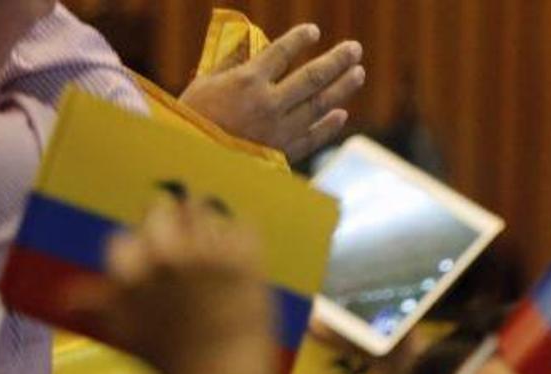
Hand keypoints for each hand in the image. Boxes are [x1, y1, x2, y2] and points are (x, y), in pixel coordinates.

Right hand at [68, 198, 274, 373]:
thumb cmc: (173, 367)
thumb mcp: (125, 336)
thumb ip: (99, 307)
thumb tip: (66, 299)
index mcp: (131, 275)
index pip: (122, 239)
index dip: (138, 248)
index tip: (152, 260)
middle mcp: (164, 259)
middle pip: (160, 209)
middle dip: (172, 219)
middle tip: (187, 240)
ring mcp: (205, 256)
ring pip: (203, 209)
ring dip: (208, 223)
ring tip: (216, 243)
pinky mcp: (244, 260)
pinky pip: (243, 224)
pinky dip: (243, 236)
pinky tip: (243, 258)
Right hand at [179, 24, 364, 163]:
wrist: (192, 164)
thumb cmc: (192, 120)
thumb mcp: (205, 84)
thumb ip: (231, 64)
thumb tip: (251, 46)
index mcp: (247, 81)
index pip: (282, 53)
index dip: (299, 39)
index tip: (313, 32)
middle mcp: (269, 103)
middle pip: (312, 77)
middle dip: (336, 61)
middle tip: (354, 49)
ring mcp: (280, 129)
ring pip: (320, 105)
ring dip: (342, 88)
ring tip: (358, 73)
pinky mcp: (282, 153)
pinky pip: (312, 137)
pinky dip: (328, 126)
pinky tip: (341, 114)